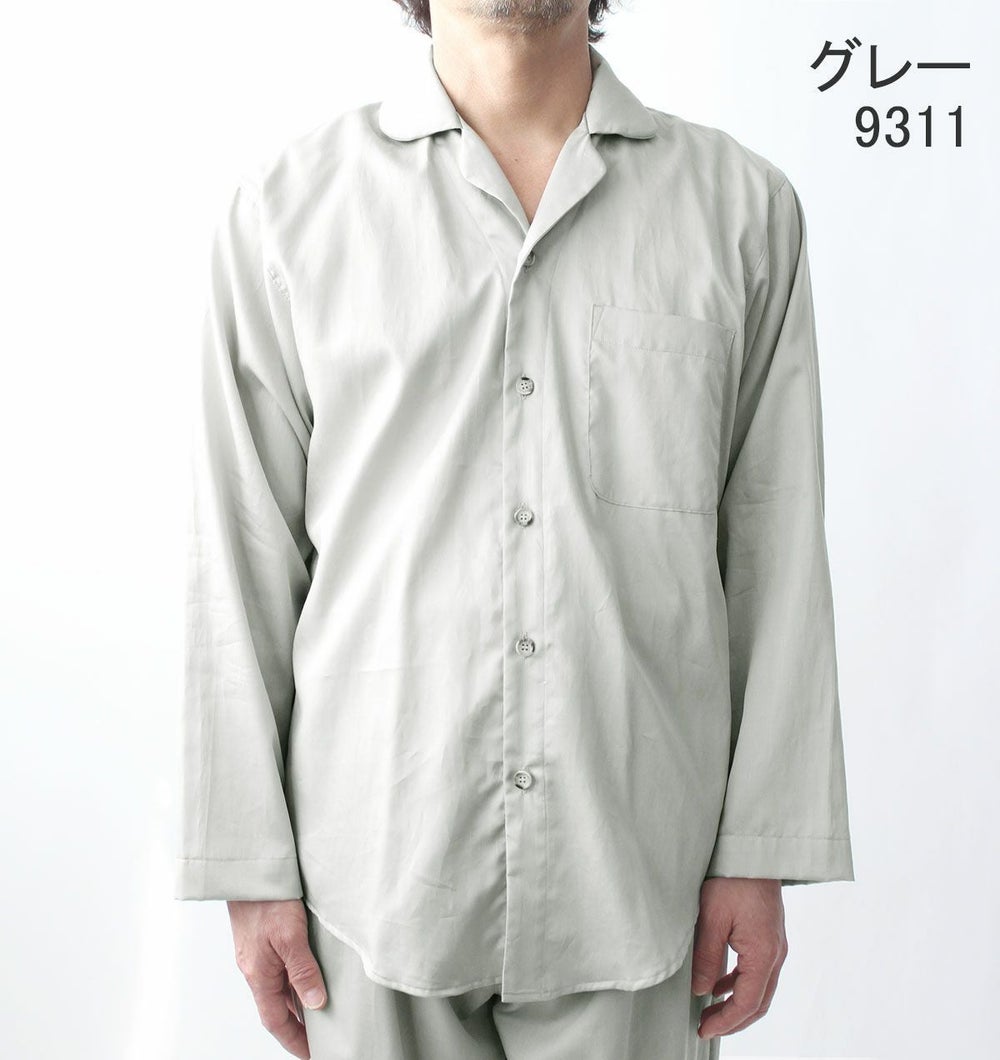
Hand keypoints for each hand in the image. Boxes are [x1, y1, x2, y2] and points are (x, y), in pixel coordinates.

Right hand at [228, 899, 327, 1058]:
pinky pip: (278, 968)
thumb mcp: (290, 935)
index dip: (294, 1039)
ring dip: (296, 1001)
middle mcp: (254, 967)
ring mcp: (256, 953)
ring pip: (277, 987)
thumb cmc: (267, 899)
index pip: (275, 1020)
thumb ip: (303, 970)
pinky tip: (308, 974)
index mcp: (258, 974)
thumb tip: (315, 1004)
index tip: (311, 1054)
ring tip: (321, 1011)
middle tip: (321, 1036)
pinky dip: (293, 978)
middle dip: (297, 1025)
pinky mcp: (261, 938)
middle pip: (276, 1006)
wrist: (248, 869)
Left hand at [690, 877, 786, 1039]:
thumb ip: (707, 958)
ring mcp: (775, 944)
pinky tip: (721, 983)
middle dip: (733, 1019)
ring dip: (737, 1003)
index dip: (725, 1022)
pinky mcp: (769, 934)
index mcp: (764, 953)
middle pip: (758, 1002)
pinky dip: (741, 983)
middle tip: (706, 1027)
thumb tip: (701, 990)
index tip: (704, 1029)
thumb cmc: (732, 878)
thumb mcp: (711, 918)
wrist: (752, 850)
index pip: (747, 1003)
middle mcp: (776, 953)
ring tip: (710, 1010)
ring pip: (760, 988)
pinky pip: (758, 970)